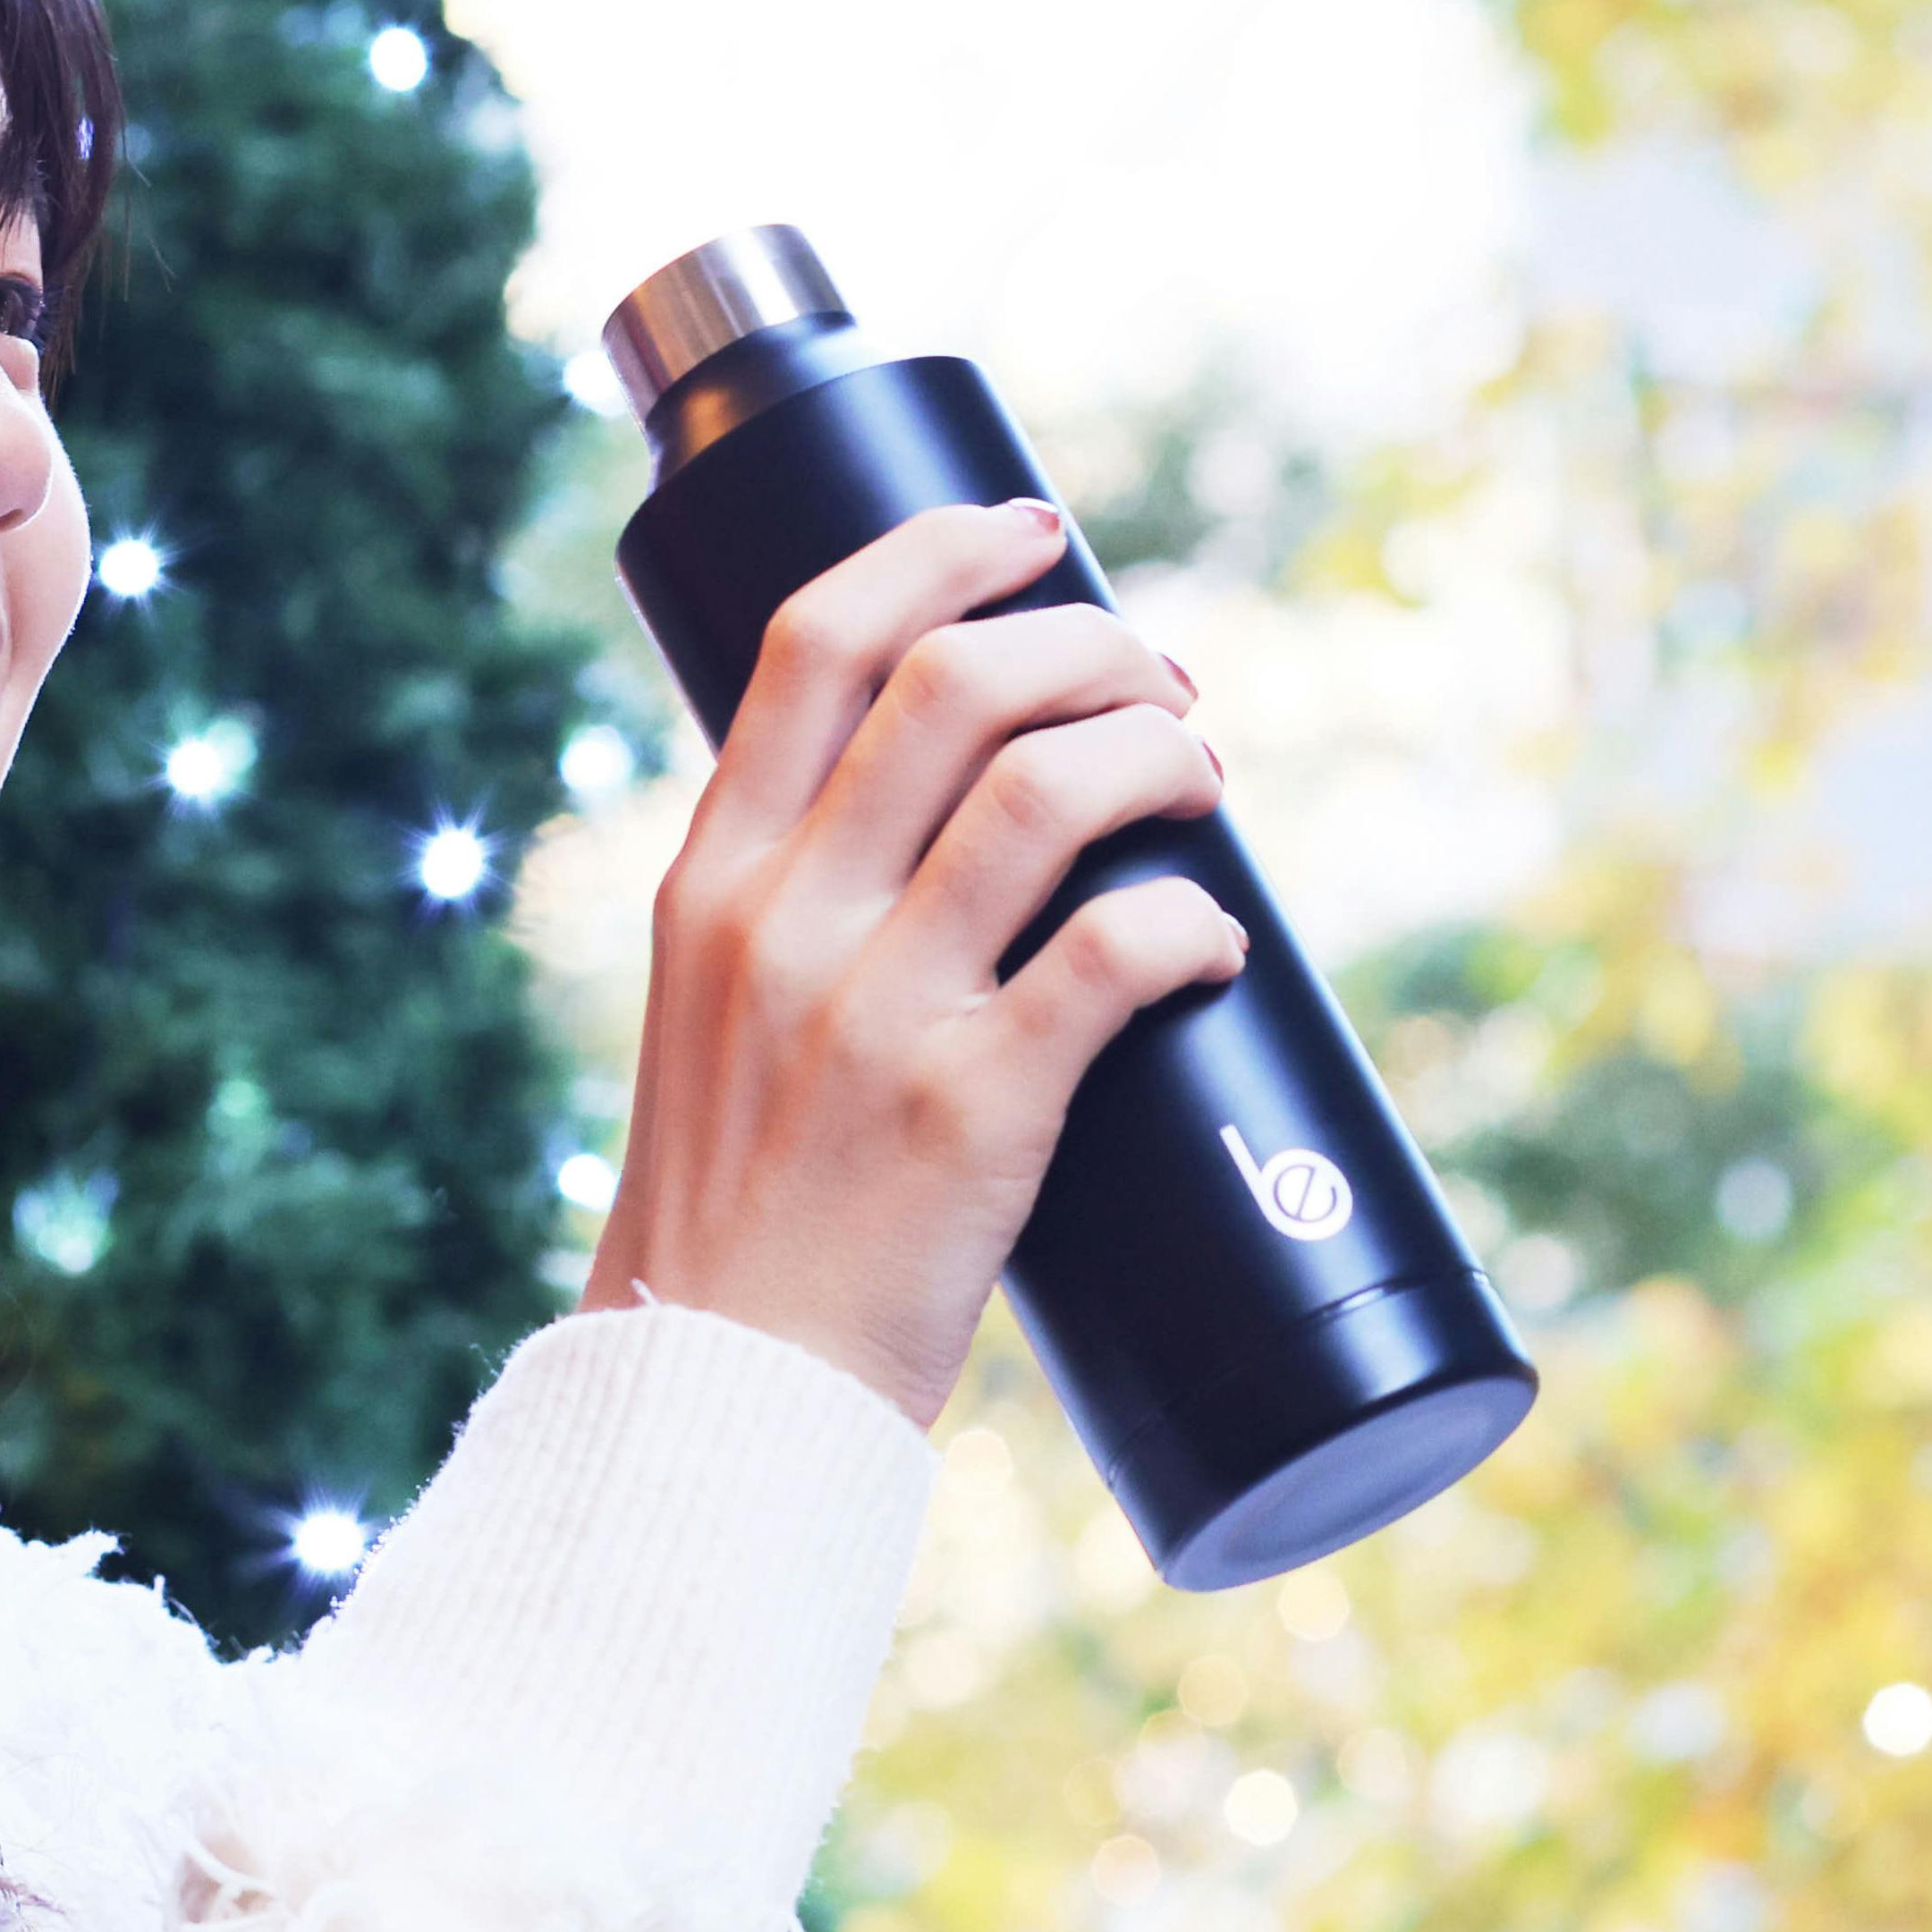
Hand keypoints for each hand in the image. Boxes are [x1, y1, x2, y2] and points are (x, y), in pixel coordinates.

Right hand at [581, 494, 1244, 1429]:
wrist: (712, 1399)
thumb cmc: (741, 1215)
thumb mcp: (713, 1022)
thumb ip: (795, 915)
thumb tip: (951, 827)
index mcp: (711, 881)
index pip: (814, 641)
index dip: (941, 556)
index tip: (1035, 533)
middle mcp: (783, 919)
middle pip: (952, 682)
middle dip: (1089, 643)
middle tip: (1164, 677)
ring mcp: (873, 1010)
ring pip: (1045, 789)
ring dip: (1155, 750)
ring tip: (1203, 774)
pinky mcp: (969, 1108)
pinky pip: (1115, 953)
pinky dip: (1193, 920)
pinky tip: (1220, 938)